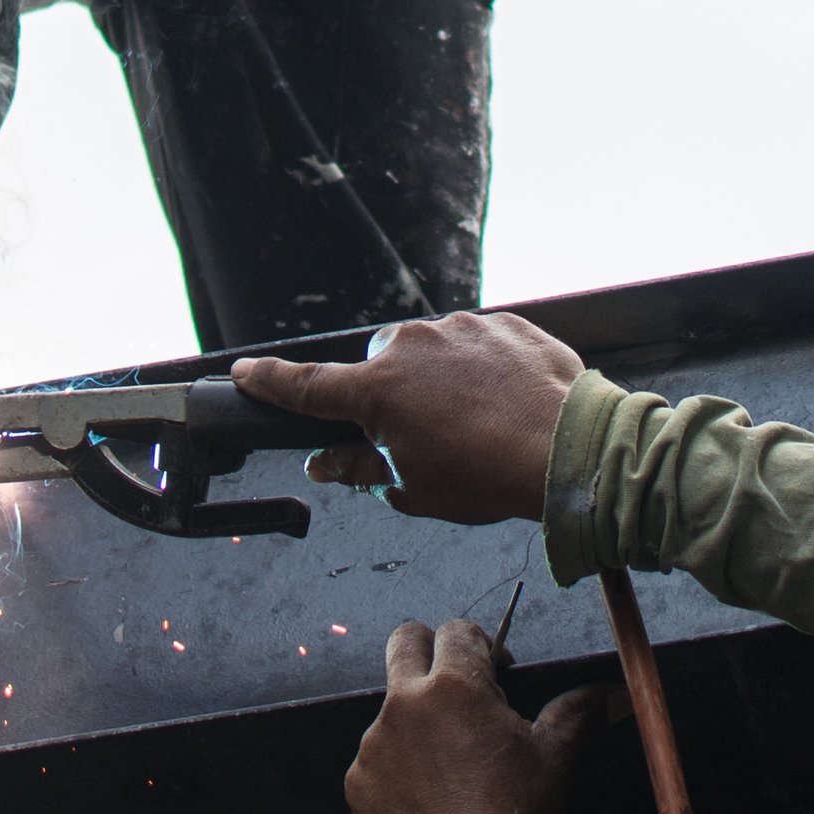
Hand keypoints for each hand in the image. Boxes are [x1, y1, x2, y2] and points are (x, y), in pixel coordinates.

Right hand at [230, 311, 582, 524]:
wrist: (569, 452)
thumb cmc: (487, 478)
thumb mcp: (412, 489)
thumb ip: (360, 470)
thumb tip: (324, 463)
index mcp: (376, 392)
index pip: (305, 385)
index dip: (268, 380)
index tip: (244, 372)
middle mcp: (410, 348)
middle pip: (377, 361)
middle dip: (388, 388)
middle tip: (418, 429)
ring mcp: (459, 330)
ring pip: (430, 349)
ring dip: (439, 377)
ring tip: (475, 419)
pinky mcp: (503, 323)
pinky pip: (476, 342)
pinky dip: (481, 367)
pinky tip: (503, 401)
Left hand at [349, 621, 609, 813]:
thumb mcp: (555, 761)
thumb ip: (579, 714)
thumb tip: (614, 692)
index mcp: (454, 687)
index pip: (458, 631)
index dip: (482, 645)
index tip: (499, 673)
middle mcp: (404, 705)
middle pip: (405, 643)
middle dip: (431, 649)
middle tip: (461, 684)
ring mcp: (374, 744)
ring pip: (393, 709)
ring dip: (420, 720)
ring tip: (457, 766)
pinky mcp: (357, 782)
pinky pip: (379, 760)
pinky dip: (402, 768)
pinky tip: (432, 801)